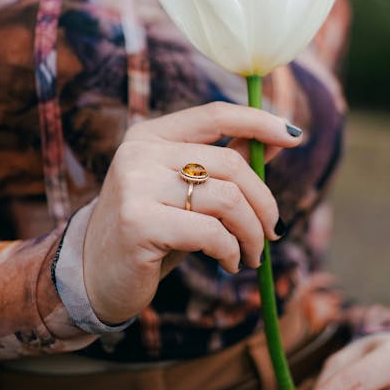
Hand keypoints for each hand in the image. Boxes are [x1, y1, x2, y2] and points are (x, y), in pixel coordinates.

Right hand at [83, 100, 302, 323]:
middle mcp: (140, 153)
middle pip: (230, 163)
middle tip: (274, 231)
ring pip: (227, 199)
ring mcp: (136, 185)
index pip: (214, 114)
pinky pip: (210, 232)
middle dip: (264, 201)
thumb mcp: (187, 192)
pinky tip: (229, 264)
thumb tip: (277, 140)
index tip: (294, 136)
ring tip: (252, 254)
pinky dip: (231, 251)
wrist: (95, 275)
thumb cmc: (152, 229)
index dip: (259, 121)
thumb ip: (224, 165)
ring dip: (252, 232)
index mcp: (151, 135)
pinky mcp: (138, 223)